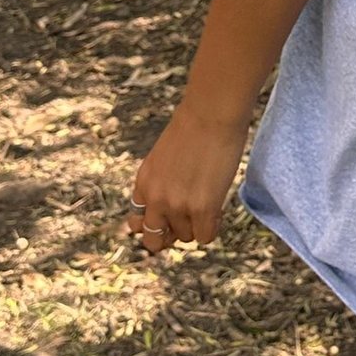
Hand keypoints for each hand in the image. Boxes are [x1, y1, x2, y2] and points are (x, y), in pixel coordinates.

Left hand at [124, 101, 248, 253]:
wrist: (211, 115)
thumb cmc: (193, 128)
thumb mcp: (161, 160)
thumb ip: (159, 185)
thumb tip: (169, 212)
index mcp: (143, 184)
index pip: (137, 223)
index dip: (156, 223)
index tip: (169, 217)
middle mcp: (155, 199)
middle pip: (154, 240)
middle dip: (171, 234)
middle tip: (188, 221)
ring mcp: (177, 206)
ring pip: (185, 237)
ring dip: (196, 225)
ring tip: (208, 203)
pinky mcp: (202, 209)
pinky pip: (205, 237)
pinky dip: (212, 228)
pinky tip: (218, 210)